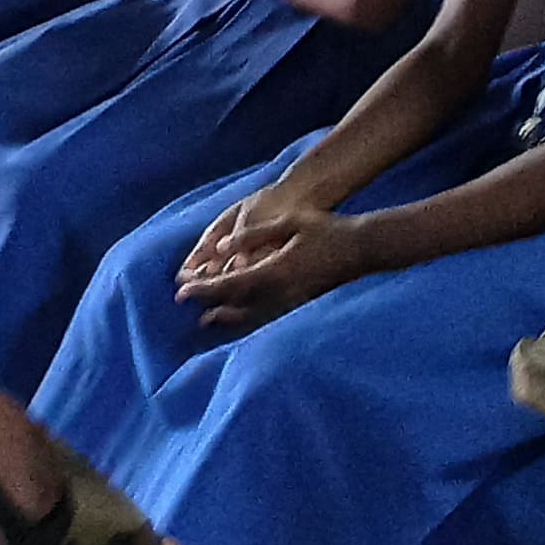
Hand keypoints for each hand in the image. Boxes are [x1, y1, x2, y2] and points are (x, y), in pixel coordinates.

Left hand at [181, 194, 362, 330]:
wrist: (362, 250)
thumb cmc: (326, 230)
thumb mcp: (288, 223)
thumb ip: (253, 236)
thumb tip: (222, 248)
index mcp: (274, 271)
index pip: (229, 284)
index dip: (204, 290)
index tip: (182, 292)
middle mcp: (280, 293)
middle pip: (237, 306)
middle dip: (211, 307)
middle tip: (188, 310)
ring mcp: (292, 303)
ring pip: (252, 317)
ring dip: (227, 318)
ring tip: (207, 321)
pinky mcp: (301, 306)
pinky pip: (268, 318)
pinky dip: (249, 321)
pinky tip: (241, 320)